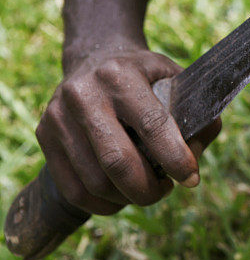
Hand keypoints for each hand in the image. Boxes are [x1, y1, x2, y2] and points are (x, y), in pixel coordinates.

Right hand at [36, 44, 220, 214]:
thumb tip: (194, 157)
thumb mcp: (176, 80)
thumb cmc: (146, 75)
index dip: (175, 158)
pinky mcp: (43, 134)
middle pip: (117, 161)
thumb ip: (195, 116)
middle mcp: (84, 94)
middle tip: (166, 190)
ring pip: (95, 182)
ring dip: (127, 198)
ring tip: (146, 190)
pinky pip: (73, 189)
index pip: (152, 124)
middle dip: (148, 189)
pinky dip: (102, 204)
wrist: (96, 55)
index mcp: (121, 75)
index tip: (191, 178)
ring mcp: (58, 115)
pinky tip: (121, 197)